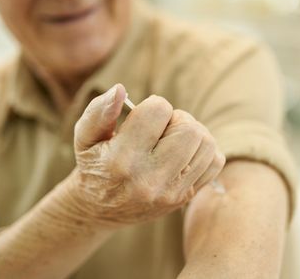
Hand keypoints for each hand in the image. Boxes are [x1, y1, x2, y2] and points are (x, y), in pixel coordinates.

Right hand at [66, 84, 224, 227]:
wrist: (99, 210)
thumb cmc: (93, 164)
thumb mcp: (85, 137)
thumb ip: (99, 111)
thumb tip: (120, 89)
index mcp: (122, 160)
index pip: (158, 111)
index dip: (153, 106)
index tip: (142, 117)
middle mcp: (149, 179)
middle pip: (189, 128)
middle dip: (177, 118)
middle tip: (161, 128)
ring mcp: (171, 192)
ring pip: (206, 143)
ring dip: (192, 133)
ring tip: (171, 140)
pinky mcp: (185, 198)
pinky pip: (214, 162)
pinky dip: (203, 151)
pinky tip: (183, 153)